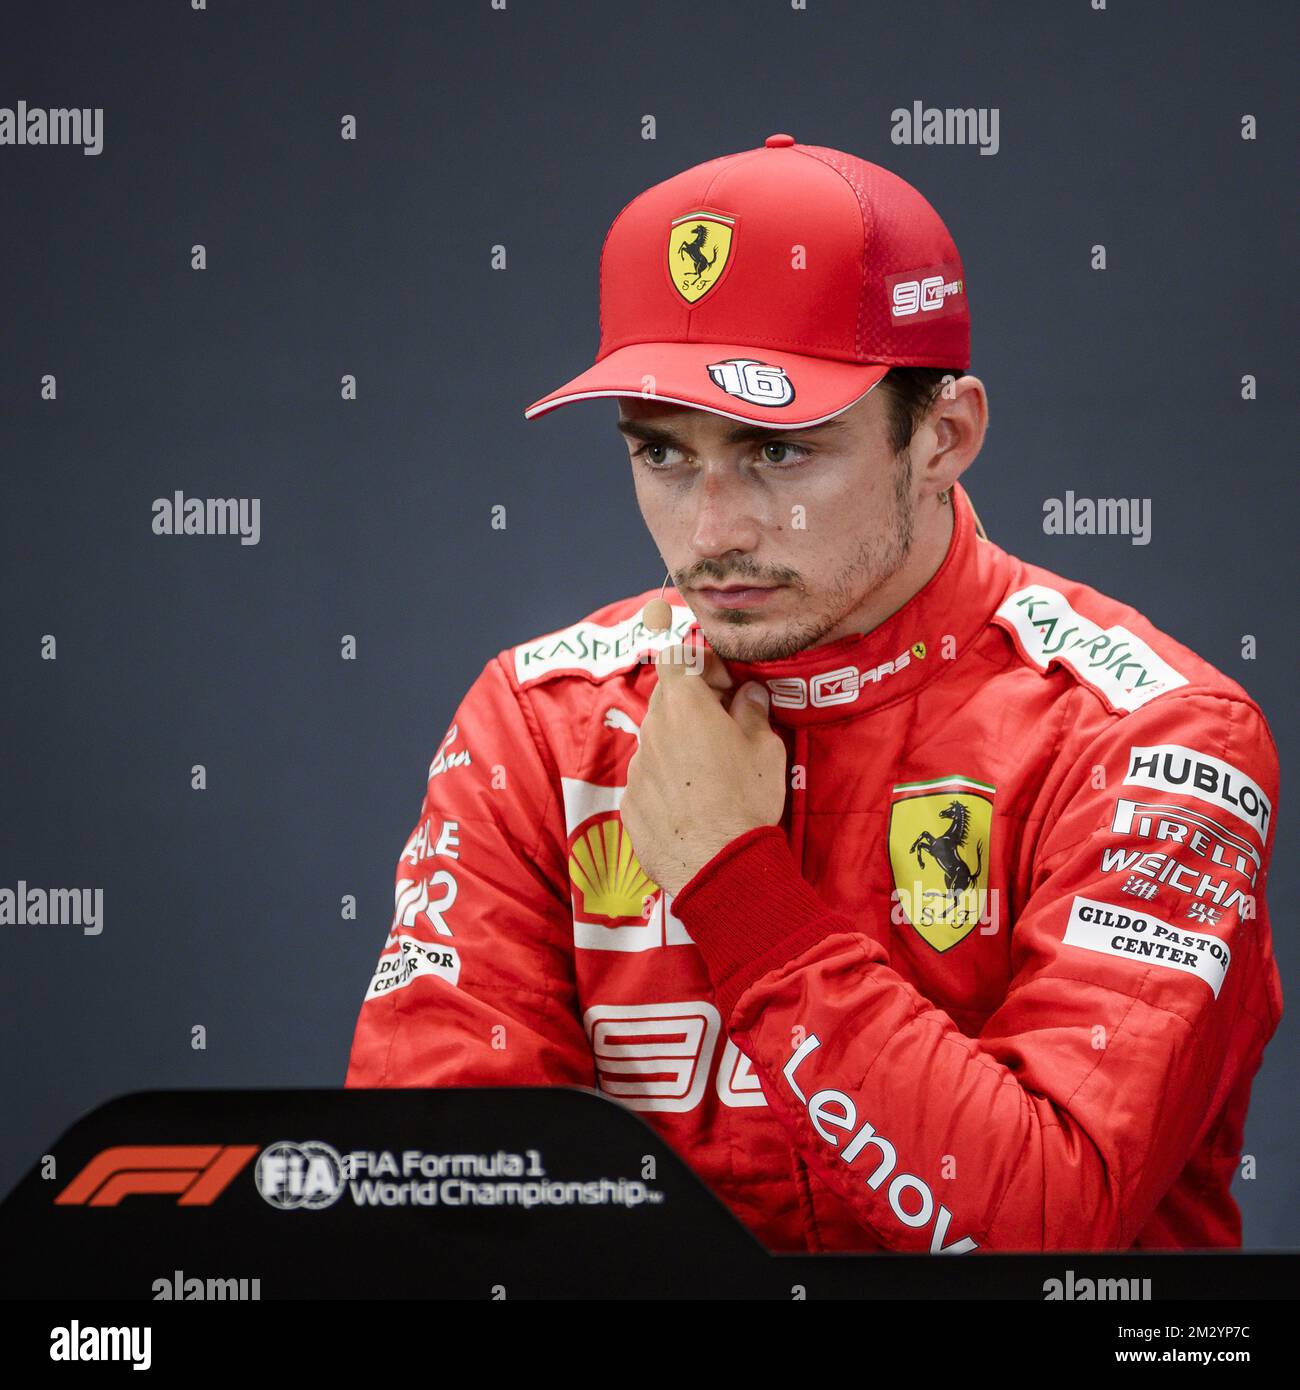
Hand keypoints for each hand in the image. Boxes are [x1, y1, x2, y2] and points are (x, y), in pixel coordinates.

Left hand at [621, 643, 787, 896]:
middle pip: (666, 700)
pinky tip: (693, 806)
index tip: (724, 685)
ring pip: (657, 741)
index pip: (675, 657)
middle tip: (725, 728)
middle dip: (693, 706)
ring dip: (680, 745)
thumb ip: (752, 711)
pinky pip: (648, 779)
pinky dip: (667, 782)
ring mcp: (636, 768)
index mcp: (684, 705)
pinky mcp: (629, 802)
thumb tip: (748, 694)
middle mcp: (652, 730)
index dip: (700, 663)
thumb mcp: (765, 748)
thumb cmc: (746, 799)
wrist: (718, 865)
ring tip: (711, 775)